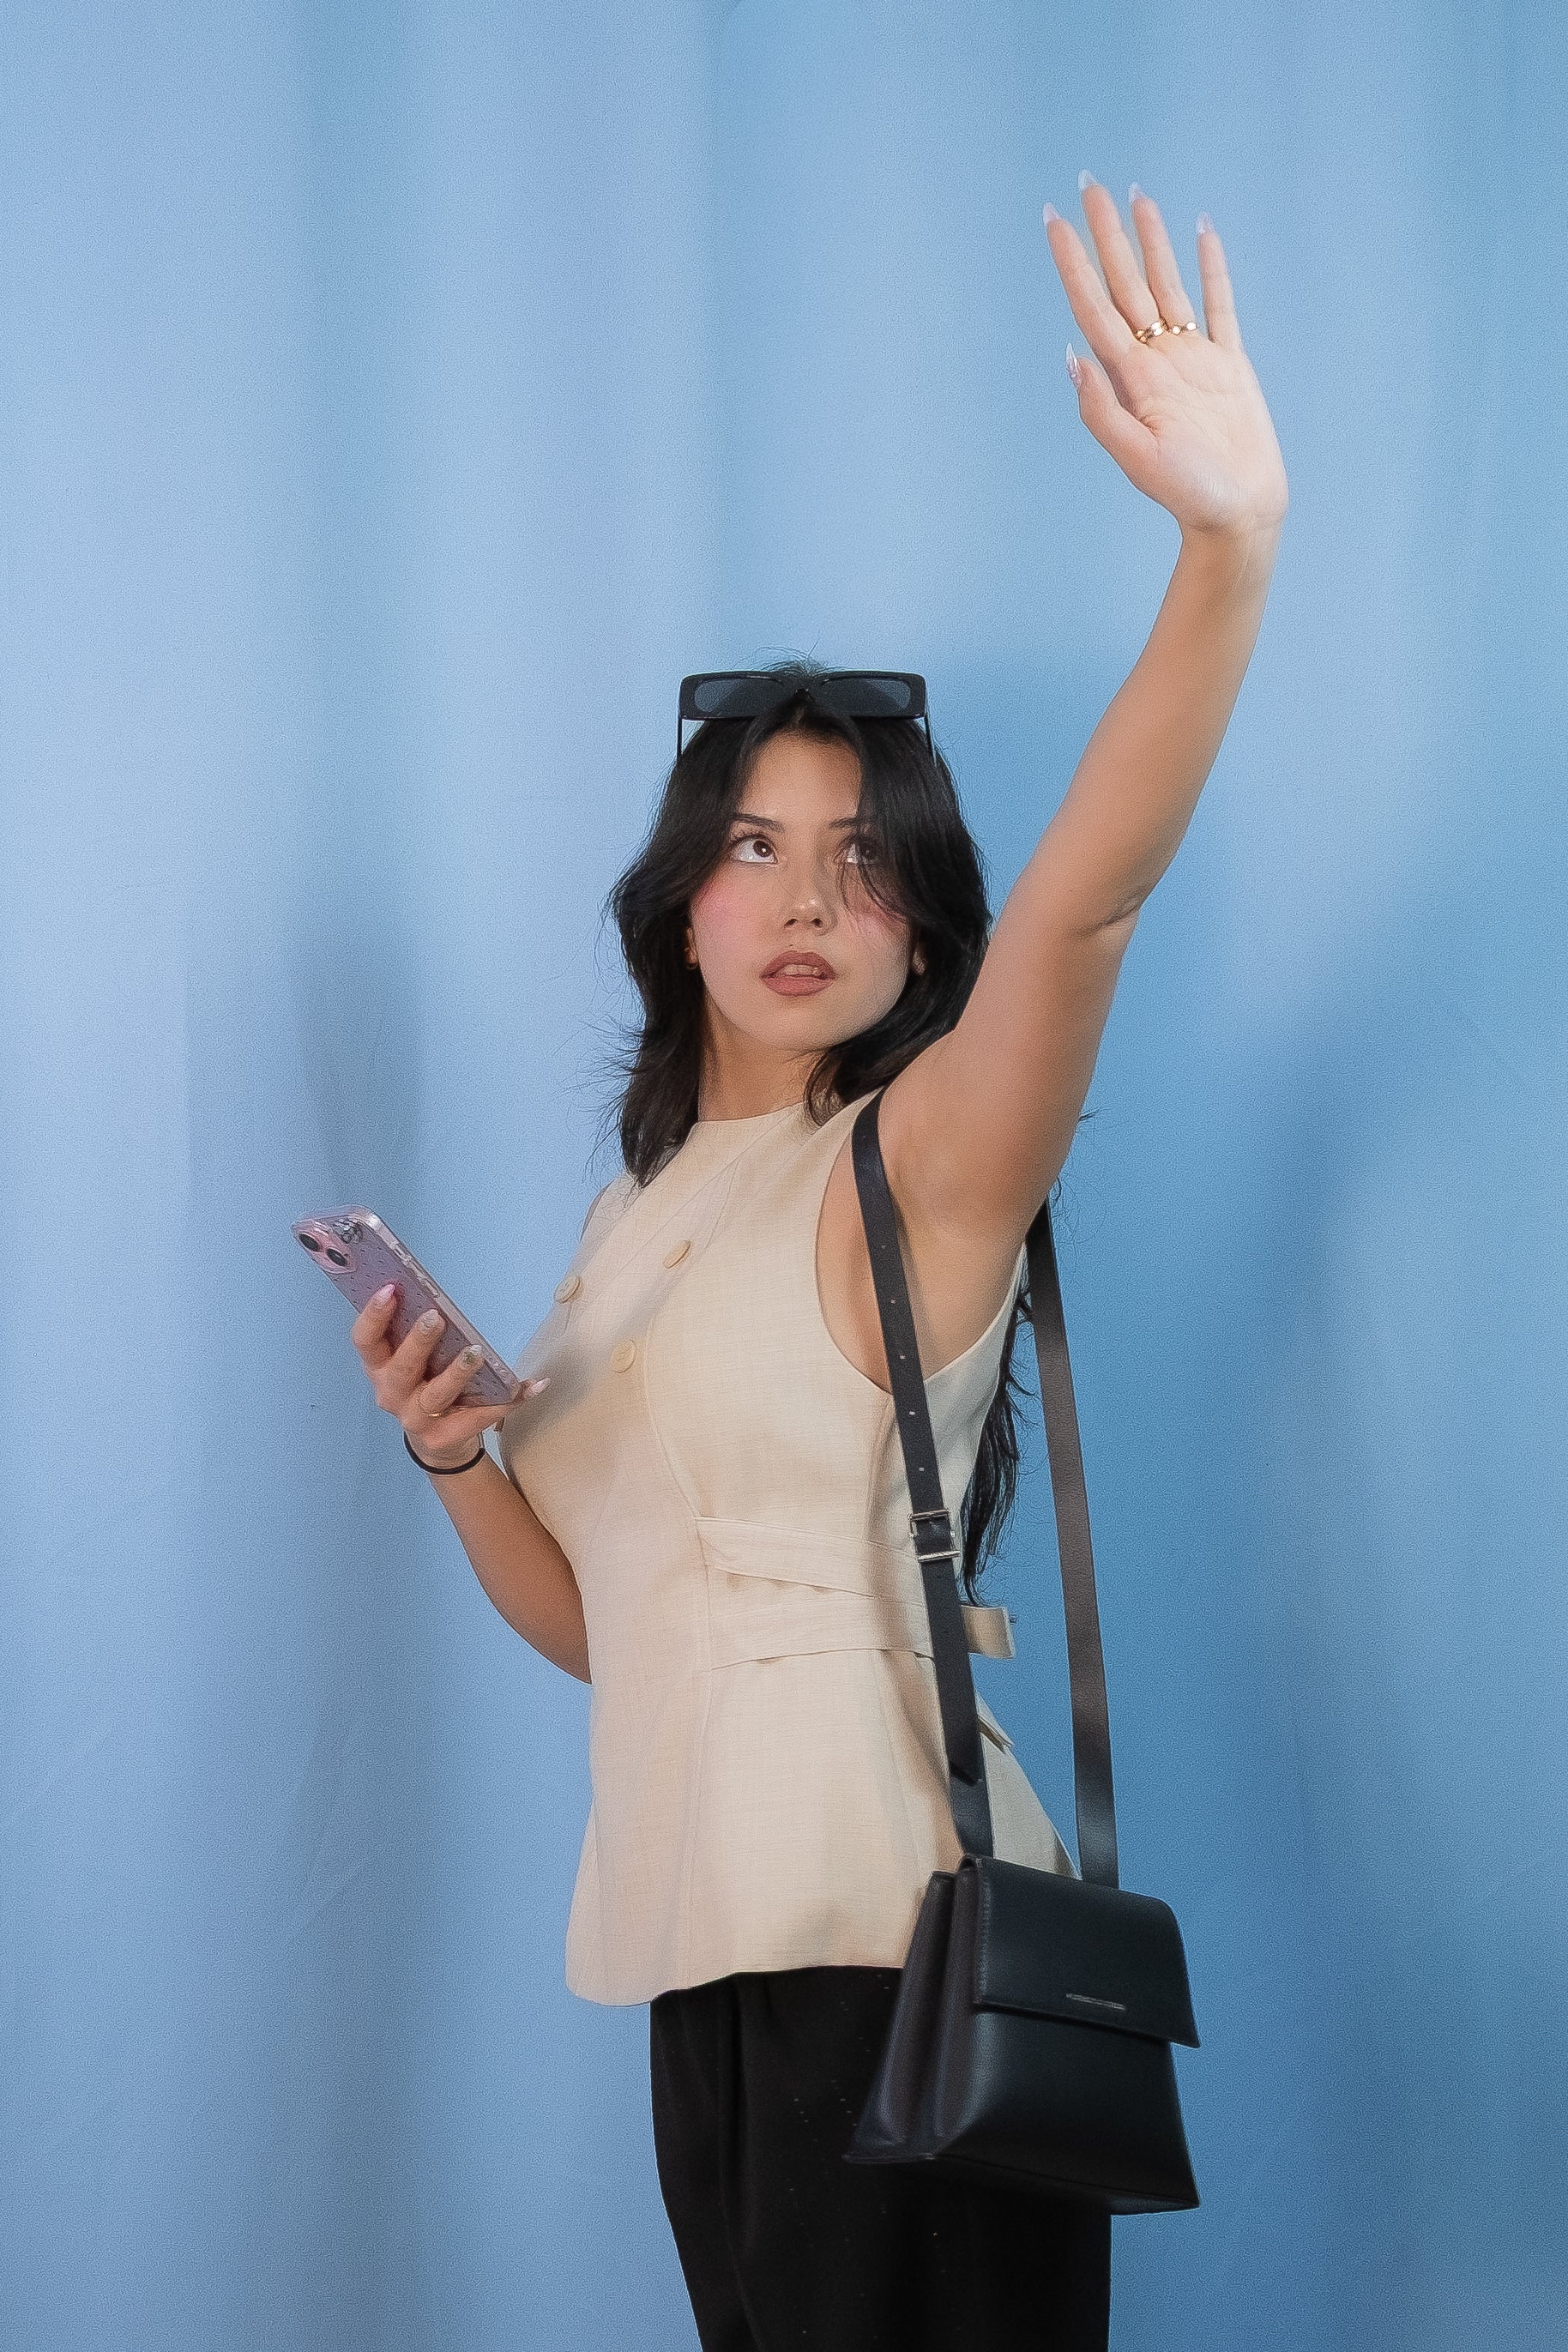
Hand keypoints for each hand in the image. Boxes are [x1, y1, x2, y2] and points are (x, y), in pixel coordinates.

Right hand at [350, 1288, 543, 1468]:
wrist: (438, 1440)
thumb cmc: (426, 1383)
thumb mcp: (415, 1359)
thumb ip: (418, 1332)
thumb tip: (435, 1295)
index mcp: (379, 1367)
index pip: (365, 1341)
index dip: (374, 1316)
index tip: (390, 1289)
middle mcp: (390, 1394)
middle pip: (400, 1369)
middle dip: (417, 1342)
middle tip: (436, 1317)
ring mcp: (414, 1419)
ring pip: (435, 1395)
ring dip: (457, 1373)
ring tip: (476, 1353)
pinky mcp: (442, 1438)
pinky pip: (476, 1418)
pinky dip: (506, 1401)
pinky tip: (533, 1385)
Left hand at [1042, 178, 1287, 542]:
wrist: (1238, 514)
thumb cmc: (1188, 495)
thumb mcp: (1138, 458)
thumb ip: (1103, 411)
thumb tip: (1071, 356)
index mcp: (1131, 378)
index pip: (1094, 306)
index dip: (1072, 263)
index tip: (1052, 220)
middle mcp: (1156, 360)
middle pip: (1125, 282)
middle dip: (1106, 233)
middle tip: (1087, 182)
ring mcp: (1192, 358)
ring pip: (1167, 283)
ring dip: (1151, 240)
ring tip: (1136, 197)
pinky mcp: (1228, 364)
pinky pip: (1219, 304)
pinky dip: (1210, 267)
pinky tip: (1201, 231)